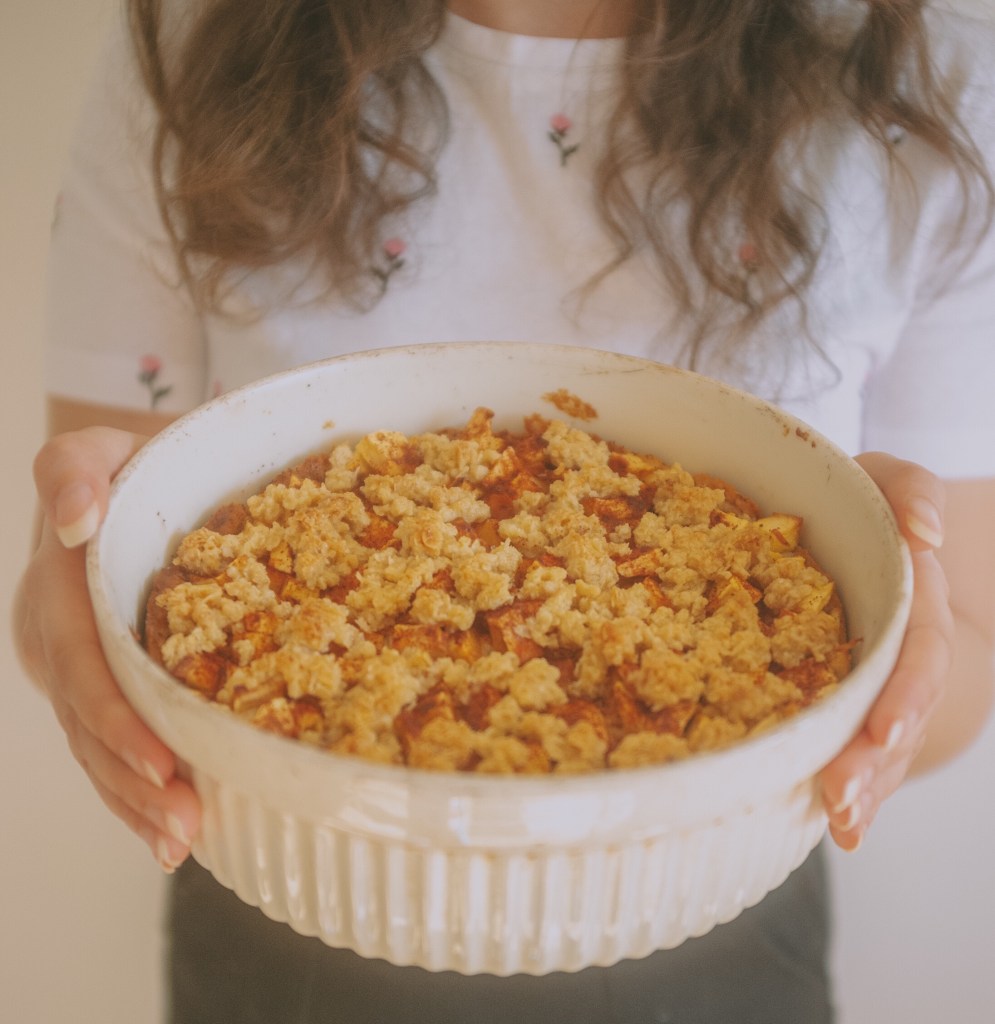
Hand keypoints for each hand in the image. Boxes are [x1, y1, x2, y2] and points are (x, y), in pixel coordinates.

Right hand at [15, 427, 200, 870]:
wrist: (123, 481)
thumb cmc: (127, 465)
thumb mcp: (98, 448)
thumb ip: (73, 467)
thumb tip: (75, 517)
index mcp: (56, 591)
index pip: (82, 667)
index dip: (118, 720)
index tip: (164, 766)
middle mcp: (55, 639)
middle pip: (88, 723)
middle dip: (133, 781)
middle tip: (185, 827)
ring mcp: (71, 668)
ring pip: (95, 746)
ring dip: (136, 802)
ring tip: (182, 842)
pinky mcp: (95, 684)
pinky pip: (108, 742)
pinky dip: (135, 789)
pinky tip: (169, 829)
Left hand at [819, 452, 952, 851]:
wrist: (863, 537)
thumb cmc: (866, 507)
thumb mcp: (888, 479)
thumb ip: (911, 491)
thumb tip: (925, 534)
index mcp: (913, 606)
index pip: (917, 657)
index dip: (905, 696)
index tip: (885, 732)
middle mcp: (901, 656)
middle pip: (896, 715)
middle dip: (874, 761)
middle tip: (841, 797)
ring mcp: (879, 686)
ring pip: (880, 746)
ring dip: (863, 786)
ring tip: (839, 821)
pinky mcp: (850, 703)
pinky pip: (853, 748)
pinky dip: (855, 788)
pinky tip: (839, 828)